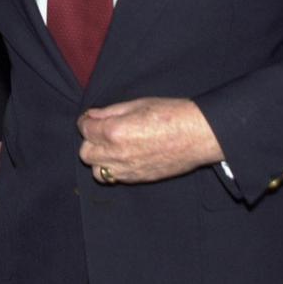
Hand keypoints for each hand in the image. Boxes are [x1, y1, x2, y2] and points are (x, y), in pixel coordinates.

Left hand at [78, 97, 224, 184]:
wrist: (198, 135)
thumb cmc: (171, 114)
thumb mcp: (137, 104)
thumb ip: (110, 112)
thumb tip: (91, 115)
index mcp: (114, 131)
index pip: (84, 129)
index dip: (87, 121)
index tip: (93, 118)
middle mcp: (117, 154)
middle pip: (86, 153)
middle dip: (90, 141)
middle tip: (102, 132)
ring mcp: (128, 170)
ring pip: (97, 171)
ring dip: (100, 159)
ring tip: (112, 147)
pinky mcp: (139, 179)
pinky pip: (115, 179)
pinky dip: (114, 169)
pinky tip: (124, 157)